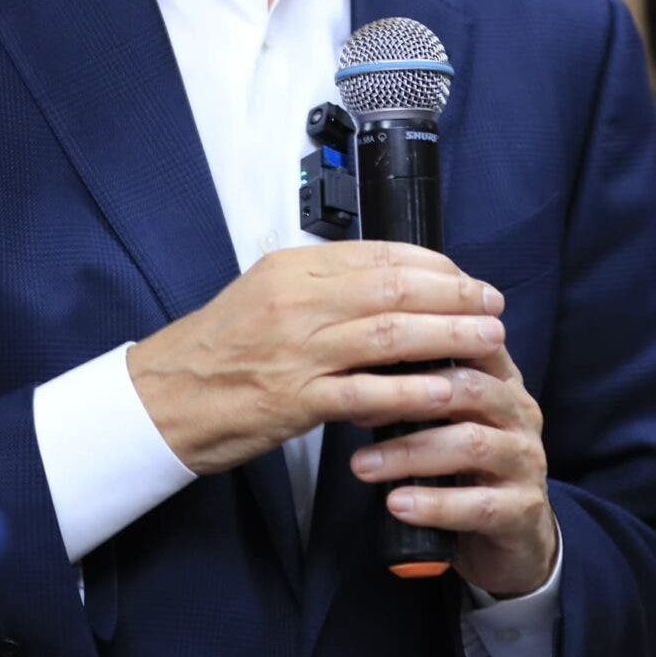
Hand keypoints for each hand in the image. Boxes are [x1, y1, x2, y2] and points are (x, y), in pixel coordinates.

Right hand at [129, 242, 504, 475]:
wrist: (163, 399)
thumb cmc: (216, 351)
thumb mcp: (263, 296)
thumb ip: (320, 287)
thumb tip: (385, 284)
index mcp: (290, 271)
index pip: (377, 255)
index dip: (433, 264)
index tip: (464, 275)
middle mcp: (295, 303)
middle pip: (393, 289)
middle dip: (454, 296)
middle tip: (492, 304)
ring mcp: (295, 352)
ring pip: (389, 335)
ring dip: (448, 337)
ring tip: (488, 340)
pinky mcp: (294, 401)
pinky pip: (366, 393)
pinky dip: (411, 392)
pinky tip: (445, 391)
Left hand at [350, 341, 556, 597]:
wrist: (517, 534)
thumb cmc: (471, 467)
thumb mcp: (452, 420)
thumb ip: (423, 393)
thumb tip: (357, 370)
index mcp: (503, 382)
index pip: (469, 345)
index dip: (419, 349)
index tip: (366, 359)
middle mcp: (521, 414)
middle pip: (469, 390)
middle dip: (407, 399)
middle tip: (355, 413)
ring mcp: (527, 461)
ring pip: (471, 444)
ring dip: (410, 453)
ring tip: (362, 466)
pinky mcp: (524, 509)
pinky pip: (479, 505)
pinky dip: (435, 504)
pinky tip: (397, 504)